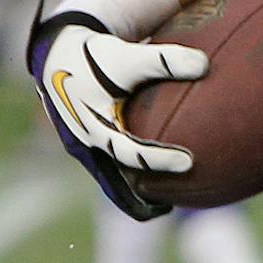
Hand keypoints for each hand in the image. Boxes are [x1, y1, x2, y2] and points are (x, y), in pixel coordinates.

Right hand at [27, 5, 204, 220]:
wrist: (58, 56)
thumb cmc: (94, 56)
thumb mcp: (127, 56)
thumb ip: (163, 60)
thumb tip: (204, 65)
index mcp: (95, 127)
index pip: (130, 151)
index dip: (158, 159)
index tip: (189, 162)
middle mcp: (87, 145)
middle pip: (116, 184)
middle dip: (142, 197)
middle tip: (173, 205)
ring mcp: (86, 149)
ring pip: (112, 181)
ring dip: (136, 193)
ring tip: (165, 203)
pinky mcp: (91, 146)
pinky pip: (113, 167)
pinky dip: (132, 175)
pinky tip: (157, 177)